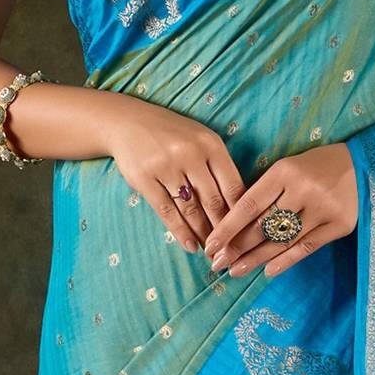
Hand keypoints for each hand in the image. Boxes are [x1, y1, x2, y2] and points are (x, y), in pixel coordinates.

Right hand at [103, 95, 247, 253]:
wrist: (129, 122)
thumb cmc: (173, 134)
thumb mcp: (201, 139)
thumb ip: (218, 166)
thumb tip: (237, 206)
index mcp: (211, 144)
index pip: (233, 186)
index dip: (240, 214)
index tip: (245, 234)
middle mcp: (191, 154)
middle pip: (213, 201)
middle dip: (223, 231)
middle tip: (230, 251)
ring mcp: (167, 166)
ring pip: (191, 210)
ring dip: (203, 234)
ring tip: (211, 252)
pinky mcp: (145, 179)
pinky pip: (167, 212)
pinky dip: (181, 232)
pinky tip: (190, 245)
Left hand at [202, 142, 358, 278]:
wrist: (362, 166)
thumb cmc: (315, 167)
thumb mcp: (287, 168)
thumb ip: (265, 191)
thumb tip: (234, 225)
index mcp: (284, 171)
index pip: (249, 204)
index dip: (227, 227)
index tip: (210, 244)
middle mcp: (302, 190)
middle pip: (263, 226)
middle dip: (237, 247)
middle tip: (218, 263)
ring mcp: (322, 209)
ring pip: (281, 241)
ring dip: (255, 259)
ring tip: (236, 270)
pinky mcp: (338, 226)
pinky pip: (305, 248)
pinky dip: (285, 261)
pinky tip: (267, 271)